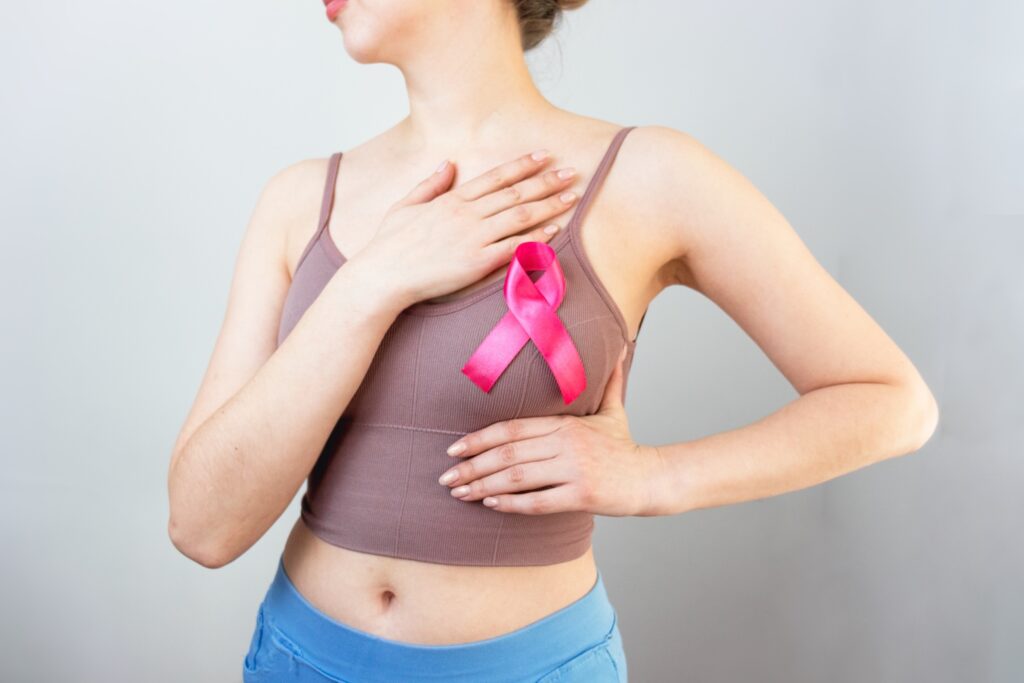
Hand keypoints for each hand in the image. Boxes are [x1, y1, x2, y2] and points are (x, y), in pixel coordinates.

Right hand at [355, 149, 579, 308]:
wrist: (383, 276)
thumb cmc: (389, 245)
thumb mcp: (405, 205)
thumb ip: (430, 184)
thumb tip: (447, 163)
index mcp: (451, 200)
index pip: (495, 177)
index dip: (522, 165)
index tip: (543, 155)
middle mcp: (466, 214)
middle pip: (515, 192)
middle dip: (546, 181)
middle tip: (572, 171)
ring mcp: (473, 238)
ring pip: (520, 216)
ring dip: (549, 205)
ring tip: (571, 197)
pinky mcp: (477, 263)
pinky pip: (514, 247)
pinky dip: (536, 238)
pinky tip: (554, 230)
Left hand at [438, 344, 662, 516]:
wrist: (652, 478)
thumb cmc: (624, 447)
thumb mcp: (612, 411)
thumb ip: (607, 381)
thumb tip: (620, 346)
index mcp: (565, 423)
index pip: (512, 428)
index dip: (479, 438)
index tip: (453, 449)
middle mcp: (566, 443)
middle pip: (508, 453)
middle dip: (471, 466)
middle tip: (446, 478)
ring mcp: (574, 469)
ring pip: (518, 477)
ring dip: (483, 486)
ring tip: (459, 494)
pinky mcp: (582, 494)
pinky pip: (538, 501)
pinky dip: (511, 504)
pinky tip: (491, 505)